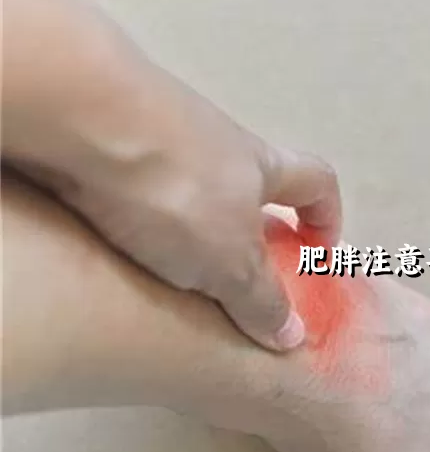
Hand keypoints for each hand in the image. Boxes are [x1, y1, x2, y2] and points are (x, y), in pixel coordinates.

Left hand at [59, 91, 340, 350]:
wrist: (82, 116)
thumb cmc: (177, 191)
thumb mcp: (228, 262)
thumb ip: (260, 298)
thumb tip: (291, 335)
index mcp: (261, 166)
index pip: (316, 181)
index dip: (326, 215)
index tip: (320, 250)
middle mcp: (217, 141)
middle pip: (250, 179)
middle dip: (252, 222)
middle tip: (238, 268)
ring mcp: (161, 130)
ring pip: (192, 180)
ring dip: (194, 216)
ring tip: (170, 262)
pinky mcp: (109, 132)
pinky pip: (140, 177)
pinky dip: (143, 207)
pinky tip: (119, 235)